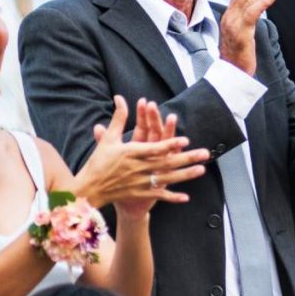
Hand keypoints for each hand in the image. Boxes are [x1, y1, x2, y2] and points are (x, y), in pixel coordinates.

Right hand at [74, 96, 208, 214]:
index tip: (185, 140)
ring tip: (202, 169)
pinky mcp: (140, 194)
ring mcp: (140, 183)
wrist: (89, 189)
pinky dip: (172, 197)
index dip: (170, 144)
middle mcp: (137, 168)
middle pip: (166, 163)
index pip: (154, 148)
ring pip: (167, 178)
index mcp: (131, 153)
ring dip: (185, 175)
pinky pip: (158, 196)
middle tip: (205, 153)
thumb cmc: (99, 162)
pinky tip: (186, 197)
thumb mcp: (109, 139)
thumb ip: (119, 118)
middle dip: (187, 158)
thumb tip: (120, 98)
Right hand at [219, 0, 281, 75]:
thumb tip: (257, 5)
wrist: (231, 75)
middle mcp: (229, 17)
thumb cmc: (239, 56)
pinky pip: (252, 14)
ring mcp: (233, 25)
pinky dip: (262, 2)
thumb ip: (246, 18)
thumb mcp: (242, 33)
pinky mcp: (240, 34)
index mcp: (229, 15)